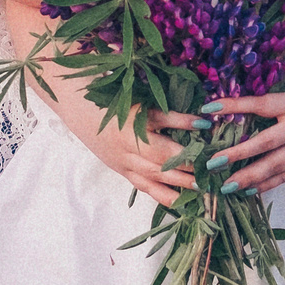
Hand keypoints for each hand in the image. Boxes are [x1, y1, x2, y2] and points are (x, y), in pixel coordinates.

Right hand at [0, 0, 200, 205]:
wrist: (68, 100)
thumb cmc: (99, 85)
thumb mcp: (127, 83)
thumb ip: (155, 85)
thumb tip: (183, 81)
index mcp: (129, 117)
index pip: (162, 121)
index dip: (184, 122)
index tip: (206, 123)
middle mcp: (127, 143)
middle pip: (163, 156)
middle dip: (191, 163)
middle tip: (216, 166)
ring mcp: (123, 160)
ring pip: (156, 177)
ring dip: (183, 183)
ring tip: (208, 189)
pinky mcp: (120, 169)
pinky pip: (144, 188)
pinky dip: (164, 197)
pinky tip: (185, 203)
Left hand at [201, 68, 284, 195]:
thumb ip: (276, 89)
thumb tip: (240, 93)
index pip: (260, 106)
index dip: (233, 107)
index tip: (208, 110)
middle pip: (266, 145)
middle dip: (237, 155)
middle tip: (212, 164)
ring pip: (277, 167)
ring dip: (250, 178)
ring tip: (227, 186)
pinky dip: (269, 184)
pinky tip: (250, 190)